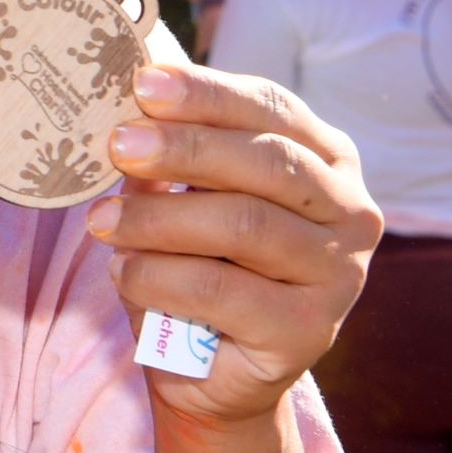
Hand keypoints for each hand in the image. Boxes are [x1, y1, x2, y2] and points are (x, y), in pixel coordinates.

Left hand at [88, 63, 381, 424]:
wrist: (210, 368)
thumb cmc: (198, 260)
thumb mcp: (184, 194)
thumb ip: (169, 149)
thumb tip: (124, 102)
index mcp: (327, 158)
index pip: (272, 107)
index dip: (207, 92)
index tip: (143, 83)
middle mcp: (351, 211)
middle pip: (266, 162)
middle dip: (184, 147)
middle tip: (117, 145)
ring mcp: (340, 274)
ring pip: (244, 225)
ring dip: (158, 219)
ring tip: (100, 222)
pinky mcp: (310, 330)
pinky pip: (223, 290)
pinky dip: (160, 277)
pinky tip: (125, 273)